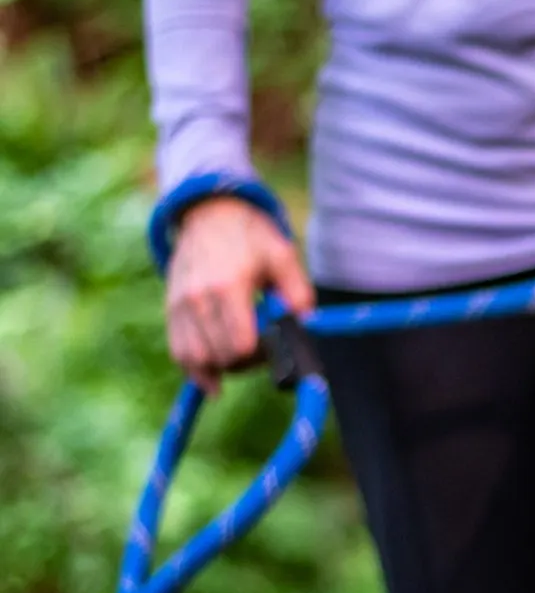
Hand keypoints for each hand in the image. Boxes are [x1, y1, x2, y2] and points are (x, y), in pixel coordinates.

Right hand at [165, 196, 313, 394]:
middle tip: (262, 351)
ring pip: (194, 359)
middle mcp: (198, 298)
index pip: (241, 346)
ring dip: (221, 369)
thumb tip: (305, 326)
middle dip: (245, 363)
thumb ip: (298, 293)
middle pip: (220, 357)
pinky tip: (214, 379)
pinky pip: (178, 351)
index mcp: (228, 286)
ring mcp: (179, 304)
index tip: (274, 345)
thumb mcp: (284, 257)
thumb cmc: (251, 237)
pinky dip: (196, 368)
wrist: (209, 213)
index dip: (262, 356)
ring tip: (241, 359)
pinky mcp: (170, 308)